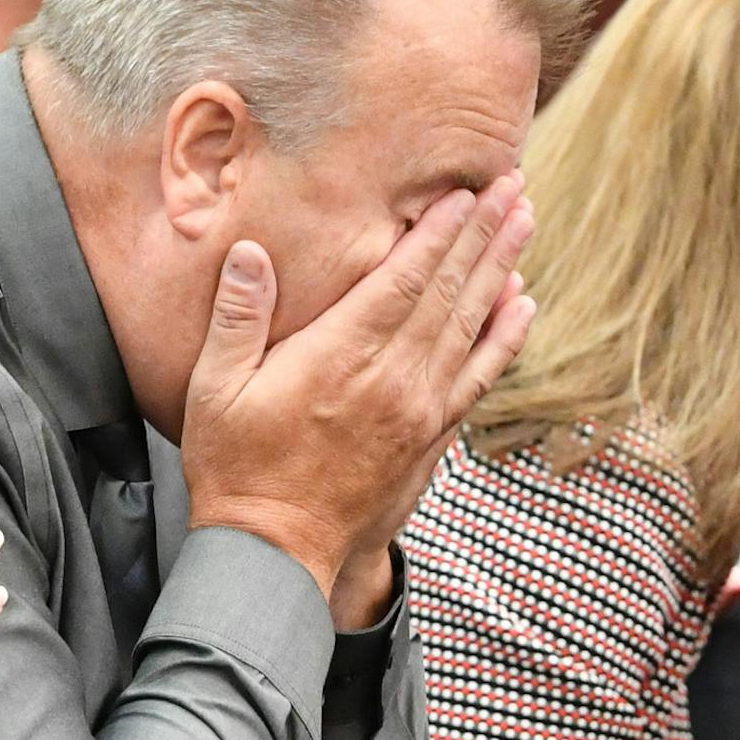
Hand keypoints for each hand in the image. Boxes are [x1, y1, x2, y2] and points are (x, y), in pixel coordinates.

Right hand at [180, 172, 535, 592]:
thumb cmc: (236, 468)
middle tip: (513, 186)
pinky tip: (523, 306)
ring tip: (525, 225)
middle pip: (449, 292)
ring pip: (473, 326)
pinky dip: (505, 337)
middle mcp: (392, 378)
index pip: (402, 279)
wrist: (275, 553)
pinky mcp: (431, 438)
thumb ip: (237, 317)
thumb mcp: (215, 389)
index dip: (438, 232)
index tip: (466, 192)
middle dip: (483, 234)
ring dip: (502, 271)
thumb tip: (251, 252)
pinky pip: (480, 376)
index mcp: (339, 357)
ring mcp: (419, 410)